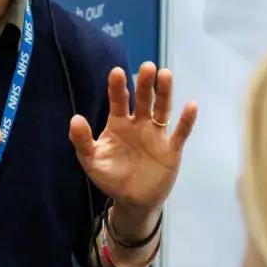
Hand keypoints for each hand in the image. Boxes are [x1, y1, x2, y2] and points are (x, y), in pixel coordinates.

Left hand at [69, 63, 198, 214]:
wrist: (133, 201)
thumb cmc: (111, 177)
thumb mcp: (92, 161)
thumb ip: (82, 141)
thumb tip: (75, 118)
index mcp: (118, 123)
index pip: (118, 101)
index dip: (117, 87)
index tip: (116, 72)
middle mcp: (139, 124)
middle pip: (143, 100)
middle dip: (145, 83)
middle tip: (147, 66)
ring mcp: (156, 135)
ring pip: (162, 110)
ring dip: (165, 93)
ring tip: (165, 74)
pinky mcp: (171, 149)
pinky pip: (180, 133)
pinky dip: (186, 121)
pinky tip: (191, 106)